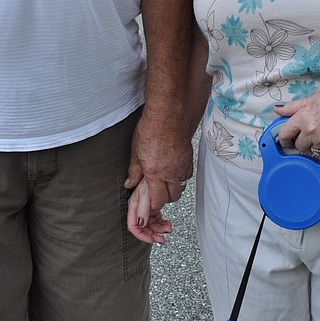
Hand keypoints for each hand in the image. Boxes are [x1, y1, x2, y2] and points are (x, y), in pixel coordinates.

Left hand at [124, 109, 192, 243]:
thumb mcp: (136, 151)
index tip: (147, 207)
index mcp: (155, 173)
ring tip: (162, 182)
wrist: (170, 113)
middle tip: (154, 193)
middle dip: (162, 199)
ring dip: (171, 189)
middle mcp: (171, 173)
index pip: (156, 201)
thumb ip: (134, 171)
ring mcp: (182, 167)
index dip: (151, 207)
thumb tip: (130, 183)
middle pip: (170, 198)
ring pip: (180, 189)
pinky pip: (186, 177)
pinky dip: (179, 178)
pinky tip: (172, 171)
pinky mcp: (189, 160)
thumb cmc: (151, 128)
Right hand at [126, 179, 173, 244]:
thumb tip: (141, 224)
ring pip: (151, 224)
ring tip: (168, 228)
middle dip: (153, 234)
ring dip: (160, 229)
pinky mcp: (153, 207)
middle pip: (143, 228)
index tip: (151, 240)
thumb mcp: (146, 195)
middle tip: (162, 239)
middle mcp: (139, 209)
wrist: (159, 172)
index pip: (134, 226)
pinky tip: (167, 223)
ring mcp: (146, 208)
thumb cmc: (149, 179)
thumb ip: (143, 210)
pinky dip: (162, 223)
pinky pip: (157, 219)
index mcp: (134, 207)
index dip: (142, 235)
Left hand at [273, 86, 319, 153]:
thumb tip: (277, 110)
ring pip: (311, 150)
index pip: (284, 134)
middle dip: (301, 140)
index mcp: (303, 118)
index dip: (283, 138)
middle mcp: (311, 132)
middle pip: (298, 145)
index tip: (285, 140)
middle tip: (310, 132)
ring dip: (314, 143)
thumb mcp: (312, 98)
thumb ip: (292, 107)